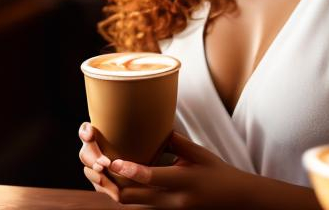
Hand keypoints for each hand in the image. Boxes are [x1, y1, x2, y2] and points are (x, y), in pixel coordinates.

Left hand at [79, 122, 252, 207]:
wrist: (233, 200)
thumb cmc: (217, 172)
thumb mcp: (200, 154)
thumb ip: (177, 142)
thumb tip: (157, 127)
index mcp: (183, 183)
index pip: (152, 178)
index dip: (130, 170)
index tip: (113, 161)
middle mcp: (172, 201)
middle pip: (134, 197)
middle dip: (112, 184)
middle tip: (95, 167)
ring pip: (133, 203)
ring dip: (113, 190)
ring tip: (97, 173)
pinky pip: (139, 204)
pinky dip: (124, 193)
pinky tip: (112, 182)